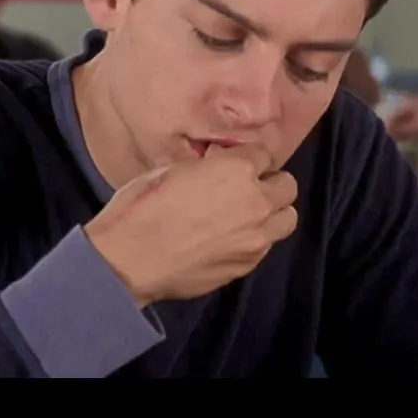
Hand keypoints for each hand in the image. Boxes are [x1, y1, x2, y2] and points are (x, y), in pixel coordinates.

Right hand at [84, 142, 297, 305]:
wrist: (129, 261)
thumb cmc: (142, 207)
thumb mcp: (174, 168)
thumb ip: (209, 167)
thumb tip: (219, 167)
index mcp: (237, 170)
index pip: (264, 153)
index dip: (248, 158)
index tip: (235, 165)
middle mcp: (256, 201)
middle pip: (287, 185)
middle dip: (269, 183)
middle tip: (246, 189)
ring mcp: (256, 237)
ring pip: (287, 218)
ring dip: (272, 213)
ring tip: (247, 216)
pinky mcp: (248, 264)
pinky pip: (267, 245)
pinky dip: (256, 239)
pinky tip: (231, 239)